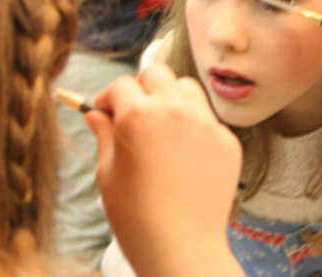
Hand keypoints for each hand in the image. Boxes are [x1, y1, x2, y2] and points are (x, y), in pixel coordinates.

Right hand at [86, 64, 241, 274]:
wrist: (182, 247)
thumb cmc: (135, 215)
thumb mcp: (108, 173)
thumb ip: (104, 134)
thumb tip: (94, 113)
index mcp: (137, 115)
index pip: (121, 85)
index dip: (109, 97)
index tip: (106, 112)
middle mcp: (174, 109)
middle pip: (157, 73)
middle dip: (142, 87)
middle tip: (135, 111)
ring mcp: (205, 122)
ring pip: (187, 88)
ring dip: (172, 98)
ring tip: (164, 126)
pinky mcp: (227, 139)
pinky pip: (208, 119)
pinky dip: (195, 126)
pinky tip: (186, 155)